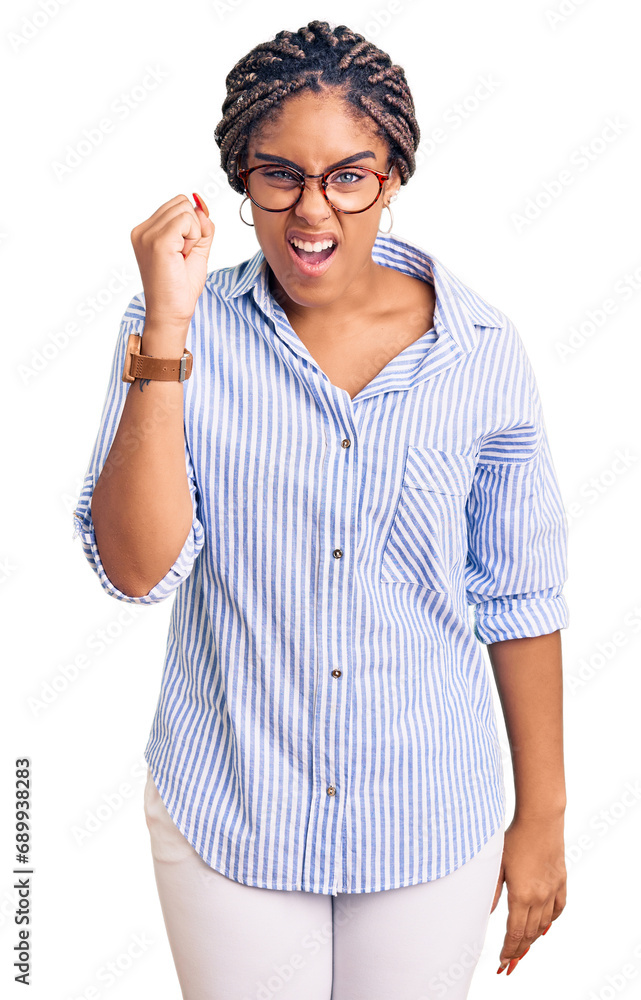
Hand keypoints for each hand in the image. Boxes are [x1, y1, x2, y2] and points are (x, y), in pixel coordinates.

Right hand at [130, 192, 214, 338]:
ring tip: (182, 257)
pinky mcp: (158, 241)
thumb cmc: (180, 287)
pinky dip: (194, 237)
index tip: (185, 250)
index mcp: (146, 231)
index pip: (177, 205)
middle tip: (184, 255)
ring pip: (185, 209)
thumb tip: (202, 206)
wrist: (172, 313)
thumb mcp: (196, 249)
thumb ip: (200, 226)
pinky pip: (187, 220)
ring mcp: (147, 234)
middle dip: (193, 227)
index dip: (192, 224)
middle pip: (181, 202)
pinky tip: (184, 256)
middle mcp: (142, 230)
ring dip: (194, 233)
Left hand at [490, 813, 566, 974]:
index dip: (508, 950)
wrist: (540, 820)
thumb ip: (491, 891)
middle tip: (509, 962)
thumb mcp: (496, 863)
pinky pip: (558, 909)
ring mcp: (553, 890)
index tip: (501, 962)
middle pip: (529, 934)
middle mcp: (540, 897)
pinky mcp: (561, 881)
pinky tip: (544, 926)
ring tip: (523, 948)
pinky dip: (551, 921)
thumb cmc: (513, 838)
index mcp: (521, 895)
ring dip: (533, 939)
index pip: (515, 933)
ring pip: (544, 924)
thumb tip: (483, 914)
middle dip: (518, 951)